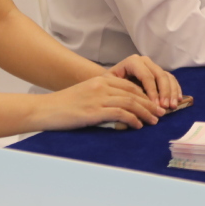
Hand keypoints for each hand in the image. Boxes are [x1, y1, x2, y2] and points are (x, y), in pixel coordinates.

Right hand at [32, 76, 164, 131]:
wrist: (43, 109)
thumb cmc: (63, 105)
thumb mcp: (86, 95)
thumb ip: (103, 97)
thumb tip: (121, 110)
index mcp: (101, 79)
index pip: (130, 85)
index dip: (145, 95)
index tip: (155, 104)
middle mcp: (102, 86)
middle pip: (134, 93)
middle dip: (150, 104)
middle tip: (161, 114)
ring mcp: (98, 97)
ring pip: (130, 102)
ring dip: (146, 112)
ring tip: (154, 121)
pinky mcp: (94, 111)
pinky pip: (120, 113)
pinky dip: (132, 119)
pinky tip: (138, 126)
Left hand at [107, 54, 182, 108]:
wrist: (109, 81)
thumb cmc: (108, 85)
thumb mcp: (111, 86)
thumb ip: (124, 91)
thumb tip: (139, 104)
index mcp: (133, 61)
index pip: (146, 76)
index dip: (152, 91)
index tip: (154, 106)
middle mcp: (145, 61)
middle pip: (160, 75)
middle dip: (164, 92)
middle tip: (165, 107)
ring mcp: (153, 66)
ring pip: (167, 77)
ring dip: (172, 92)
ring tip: (172, 107)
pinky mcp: (159, 73)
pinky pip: (171, 79)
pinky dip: (175, 89)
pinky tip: (177, 100)